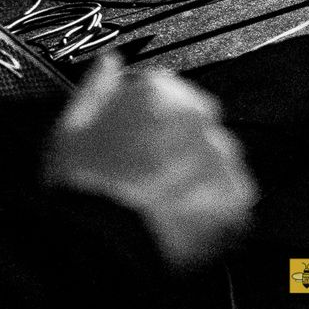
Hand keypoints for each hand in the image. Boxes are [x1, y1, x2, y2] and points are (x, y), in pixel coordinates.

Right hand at [40, 52, 257, 269]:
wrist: (99, 246)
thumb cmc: (81, 187)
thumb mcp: (71, 127)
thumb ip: (96, 88)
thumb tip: (109, 62)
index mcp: (160, 90)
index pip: (167, 96)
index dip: (149, 126)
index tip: (137, 148)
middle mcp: (198, 112)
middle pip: (195, 127)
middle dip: (177, 151)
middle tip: (148, 182)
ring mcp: (220, 153)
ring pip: (215, 161)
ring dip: (197, 179)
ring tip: (164, 208)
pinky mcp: (238, 194)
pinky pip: (232, 199)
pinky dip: (214, 211)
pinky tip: (182, 225)